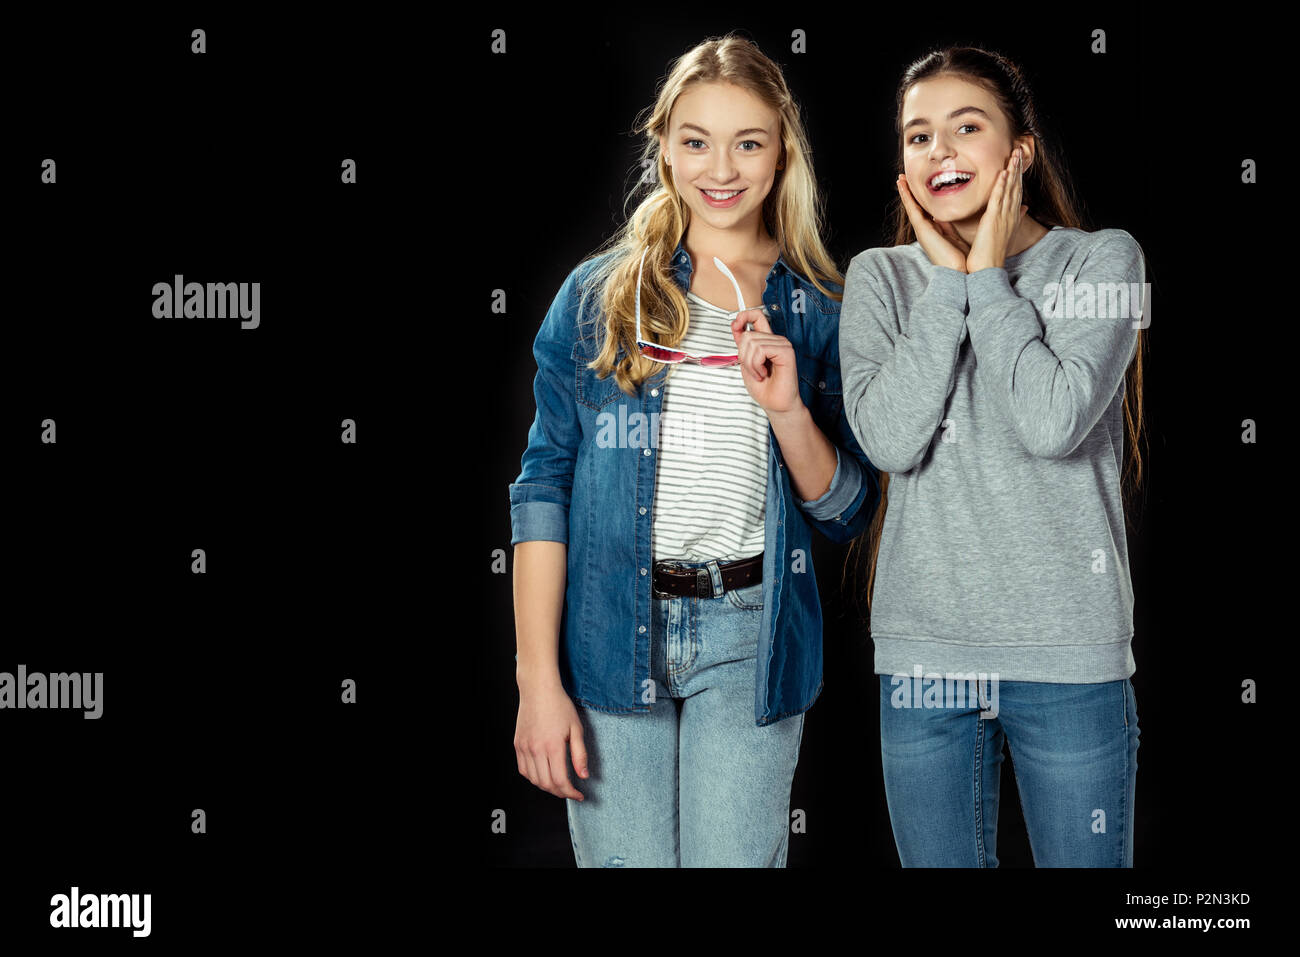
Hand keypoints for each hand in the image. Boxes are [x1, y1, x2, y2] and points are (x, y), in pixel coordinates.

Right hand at [514, 679, 587, 800]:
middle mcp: (536, 749)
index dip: (571, 792)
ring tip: (559, 784)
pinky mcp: (518, 744)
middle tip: (571, 791)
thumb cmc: (559, 706)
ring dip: (547, 787)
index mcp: (552, 746)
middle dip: (560, 792)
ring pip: (534, 779)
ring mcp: (524, 747)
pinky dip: (533, 778)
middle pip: (546, 784)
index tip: (579, 794)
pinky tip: (543, 775)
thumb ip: (580, 755)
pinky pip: (523, 769)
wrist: (538, 690)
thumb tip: (583, 776)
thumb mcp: (576, 728)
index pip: (560, 781)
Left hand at [730, 307, 800, 415]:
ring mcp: (782, 344)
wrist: (776, 405)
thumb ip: (742, 344)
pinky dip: (757, 365)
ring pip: (752, 342)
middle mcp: (776, 340)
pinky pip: (761, 350)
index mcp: (766, 341)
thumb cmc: (764, 388)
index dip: (743, 316)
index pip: (756, 316)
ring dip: (750, 364)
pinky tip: (764, 373)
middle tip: (753, 371)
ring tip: (759, 374)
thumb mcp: (746, 363)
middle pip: (748, 334)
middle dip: (744, 356)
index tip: (735, 326)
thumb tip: (736, 324)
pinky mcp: (786, 351)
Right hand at [897, 174, 969, 272]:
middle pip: (914, 207)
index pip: (924, 210)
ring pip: (911, 206)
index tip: (918, 185)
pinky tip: (902, 186)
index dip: (920, 198)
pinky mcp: (922, 229)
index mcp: (933, 230)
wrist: (958, 272)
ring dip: (904, 192)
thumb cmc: (960, 258)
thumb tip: (950, 215)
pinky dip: (906, 196)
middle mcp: (925, 229)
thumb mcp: (955, 236)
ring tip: (900, 178)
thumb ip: (951, 225)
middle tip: (903, 178)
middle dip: (909, 193)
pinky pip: (912, 209)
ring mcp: (921, 229)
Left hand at [966, 146, 1028, 272]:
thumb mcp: (1002, 233)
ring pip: (1009, 189)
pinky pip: (998, 199)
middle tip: (1019, 151)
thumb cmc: (990, 254)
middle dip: (1018, 168)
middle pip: (1016, 187)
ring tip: (1015, 155)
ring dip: (1012, 171)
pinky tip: (1004, 173)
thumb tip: (1021, 209)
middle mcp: (1009, 215)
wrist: (986, 269)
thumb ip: (1010, 219)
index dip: (1018, 176)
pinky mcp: (993, 220)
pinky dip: (1002, 185)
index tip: (1018, 163)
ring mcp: (1003, 217)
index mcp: (1010, 218)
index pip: (1016, 192)